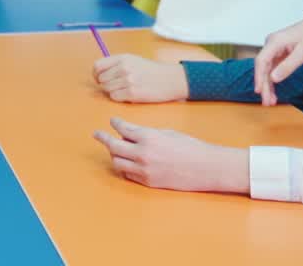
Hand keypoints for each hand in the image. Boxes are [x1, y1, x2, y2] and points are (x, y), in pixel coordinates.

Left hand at [93, 54, 187, 102]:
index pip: (97, 66)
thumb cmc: (151, 71)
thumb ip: (115, 64)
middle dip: (106, 84)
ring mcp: (127, 81)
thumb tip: (98, 72)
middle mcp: (124, 68)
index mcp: (122, 58)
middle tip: (116, 85)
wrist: (170, 79)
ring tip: (124, 88)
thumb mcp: (133, 60)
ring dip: (113, 91)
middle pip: (101, 79)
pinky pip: (114, 97)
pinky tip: (128, 94)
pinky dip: (119, 97)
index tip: (99, 78)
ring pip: (107, 89)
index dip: (96, 74)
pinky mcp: (132, 93)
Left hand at [93, 117, 247, 192]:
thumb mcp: (167, 133)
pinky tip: (126, 163)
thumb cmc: (190, 146)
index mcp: (147, 137)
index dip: (115, 123)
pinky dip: (124, 167)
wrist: (205, 168)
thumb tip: (130, 134)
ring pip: (117, 162)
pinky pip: (128, 174)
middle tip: (97, 134)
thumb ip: (146, 133)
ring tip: (114, 149)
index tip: (112, 121)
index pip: (123, 128)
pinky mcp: (147, 182)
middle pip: (113, 146)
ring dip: (114, 154)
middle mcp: (142, 153)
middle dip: (103, 138)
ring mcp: (143, 170)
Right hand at [254, 12, 302, 105]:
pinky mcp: (279, 52)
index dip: (259, 77)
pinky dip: (274, 80)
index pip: (261, 61)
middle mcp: (271, 44)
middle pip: (263, 67)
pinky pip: (273, 68)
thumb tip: (273, 79)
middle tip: (267, 103)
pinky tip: (274, 91)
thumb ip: (288, 66)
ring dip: (268, 85)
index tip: (259, 91)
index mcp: (275, 41)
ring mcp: (274, 48)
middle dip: (264, 85)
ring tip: (270, 101)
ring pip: (267, 69)